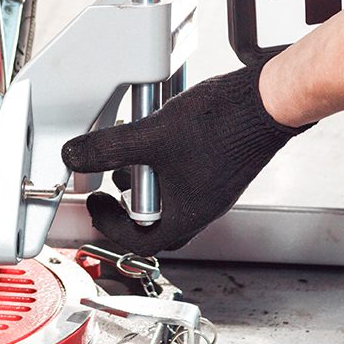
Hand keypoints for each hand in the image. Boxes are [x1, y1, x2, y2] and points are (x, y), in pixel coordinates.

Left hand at [60, 64, 310, 254]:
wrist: (268, 101)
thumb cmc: (224, 126)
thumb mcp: (151, 136)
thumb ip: (109, 148)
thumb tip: (75, 156)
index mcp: (187, 215)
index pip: (140, 241)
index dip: (110, 226)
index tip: (97, 205)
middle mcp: (204, 206)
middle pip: (157, 220)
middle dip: (129, 202)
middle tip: (114, 181)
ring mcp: (215, 185)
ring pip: (172, 193)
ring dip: (148, 176)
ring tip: (133, 149)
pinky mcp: (222, 164)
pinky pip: (187, 172)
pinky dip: (167, 159)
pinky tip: (162, 130)